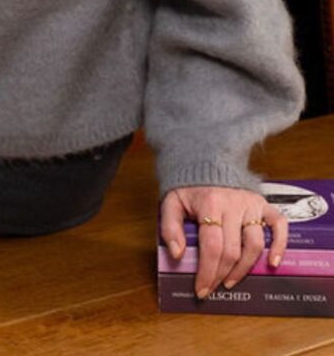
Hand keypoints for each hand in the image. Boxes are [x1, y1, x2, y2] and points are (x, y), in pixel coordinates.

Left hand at [160, 185, 286, 297]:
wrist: (206, 159)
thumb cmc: (189, 186)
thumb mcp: (171, 201)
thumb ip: (170, 226)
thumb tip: (177, 254)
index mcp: (209, 202)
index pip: (211, 246)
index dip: (207, 272)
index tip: (201, 289)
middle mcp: (233, 204)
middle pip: (231, 250)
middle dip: (221, 274)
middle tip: (213, 288)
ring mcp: (251, 204)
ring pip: (254, 244)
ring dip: (244, 268)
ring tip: (230, 280)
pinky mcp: (263, 203)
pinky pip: (279, 224)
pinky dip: (279, 244)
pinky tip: (273, 263)